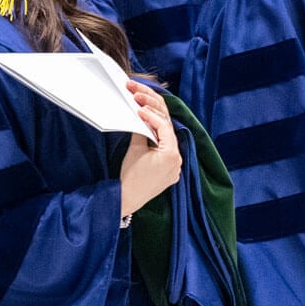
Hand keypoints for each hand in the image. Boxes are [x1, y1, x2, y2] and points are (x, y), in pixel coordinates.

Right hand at [118, 82, 181, 215]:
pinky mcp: (170, 173)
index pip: (164, 126)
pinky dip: (160, 142)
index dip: (151, 115)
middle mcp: (178, 161)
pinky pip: (167, 152)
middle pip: (168, 132)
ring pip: (168, 141)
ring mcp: (175, 168)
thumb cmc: (130, 175)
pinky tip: (150, 134)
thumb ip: (141, 130)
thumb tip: (142, 118)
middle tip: (142, 107)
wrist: (127, 199)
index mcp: (171, 154)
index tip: (140, 109)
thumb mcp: (135, 149)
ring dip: (158, 129)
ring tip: (145, 117)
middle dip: (155, 118)